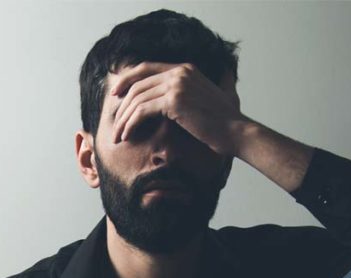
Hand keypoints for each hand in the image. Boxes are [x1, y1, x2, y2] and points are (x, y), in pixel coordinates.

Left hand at [110, 61, 248, 155]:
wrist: (235, 132)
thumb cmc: (222, 123)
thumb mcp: (204, 98)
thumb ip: (188, 92)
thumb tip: (169, 101)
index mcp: (185, 68)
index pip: (147, 68)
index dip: (128, 80)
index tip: (116, 95)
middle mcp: (180, 72)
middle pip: (138, 84)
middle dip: (122, 106)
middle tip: (115, 124)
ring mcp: (177, 84)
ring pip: (137, 99)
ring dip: (124, 119)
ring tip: (119, 136)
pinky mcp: (174, 101)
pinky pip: (142, 111)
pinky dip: (131, 124)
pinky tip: (127, 135)